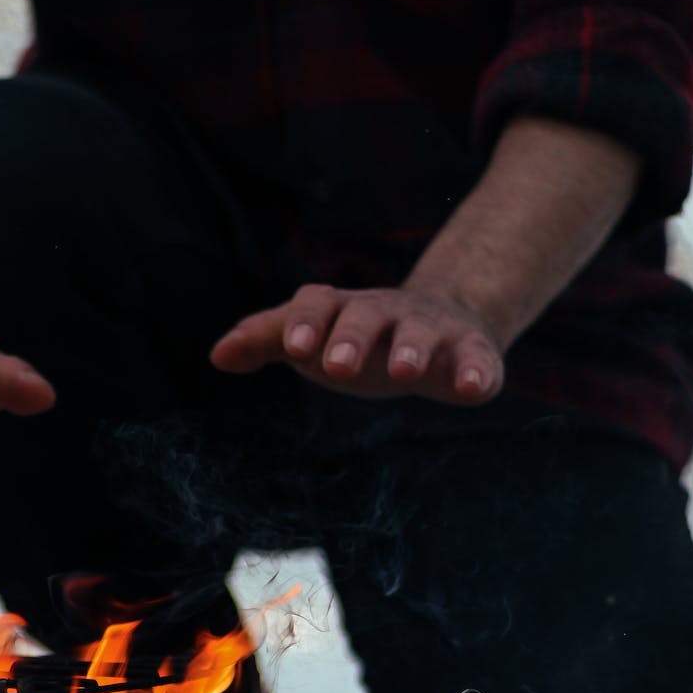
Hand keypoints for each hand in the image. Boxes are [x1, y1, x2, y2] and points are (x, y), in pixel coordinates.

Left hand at [209, 284, 504, 404]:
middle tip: (338, 368)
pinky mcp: (470, 353)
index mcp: (342, 309)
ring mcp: (430, 330)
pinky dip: (476, 371)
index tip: (294, 351)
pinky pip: (476, 359)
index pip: (317, 303)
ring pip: (420, 332)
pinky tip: (472, 388)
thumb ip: (266, 340)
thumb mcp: (312, 335)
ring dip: (411, 349)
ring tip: (405, 372)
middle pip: (365, 315)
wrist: (441, 323)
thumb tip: (217, 355)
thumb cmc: (360, 337)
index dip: (304, 324)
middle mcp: (385, 312)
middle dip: (351, 338)